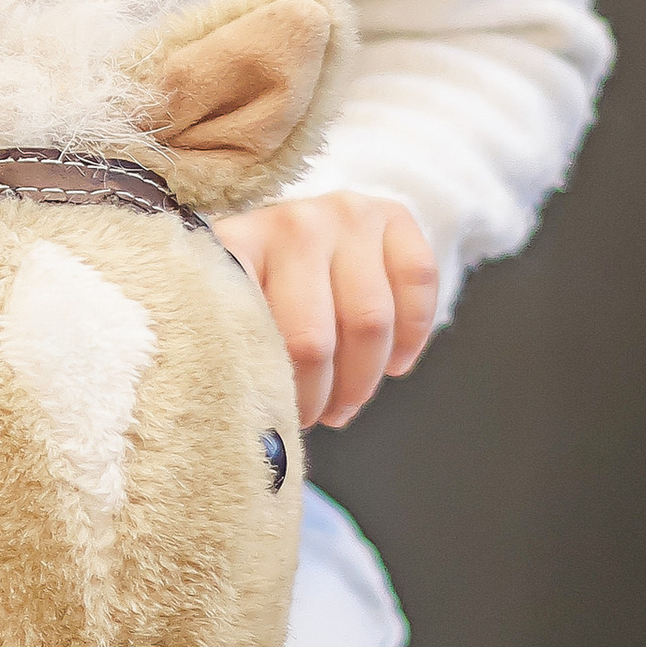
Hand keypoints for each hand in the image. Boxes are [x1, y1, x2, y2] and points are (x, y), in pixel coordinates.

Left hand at [212, 193, 439, 430]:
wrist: (297, 227)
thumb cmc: (259, 286)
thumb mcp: (227, 311)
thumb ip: (234, 349)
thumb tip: (260, 432)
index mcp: (234, 247)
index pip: (249, 329)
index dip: (267, 388)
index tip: (271, 415)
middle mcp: (289, 224)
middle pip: (313, 340)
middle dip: (319, 396)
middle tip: (316, 417)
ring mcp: (343, 215)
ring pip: (371, 320)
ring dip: (363, 378)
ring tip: (348, 399)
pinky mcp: (391, 214)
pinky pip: (417, 282)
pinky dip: (411, 335)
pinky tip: (394, 363)